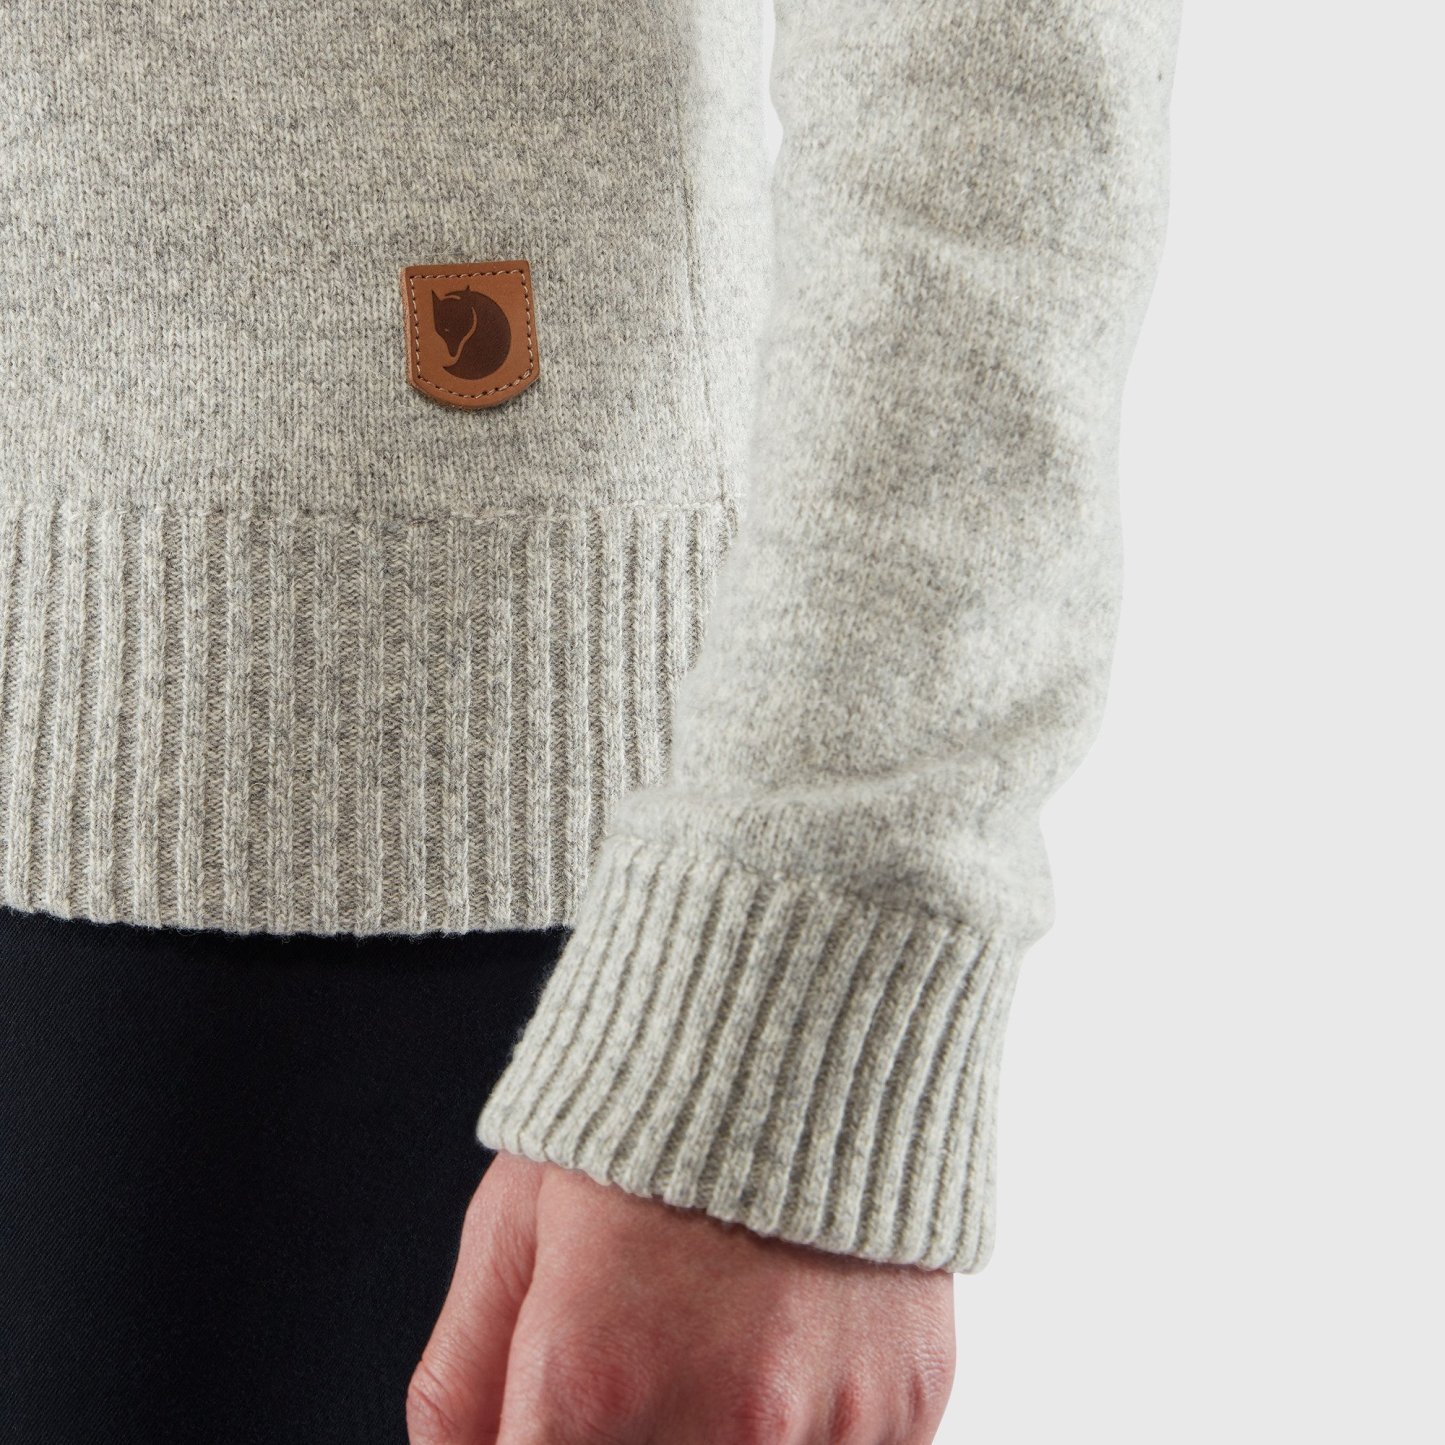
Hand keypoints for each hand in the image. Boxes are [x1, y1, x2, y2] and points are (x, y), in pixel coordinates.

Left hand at [408, 1153, 954, 1443]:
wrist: (803, 1024)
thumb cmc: (648, 1113)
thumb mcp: (513, 1226)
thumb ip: (457, 1389)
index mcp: (592, 1384)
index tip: (555, 1413)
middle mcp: (721, 1424)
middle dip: (629, 1433)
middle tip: (641, 1359)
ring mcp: (825, 1422)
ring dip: (720, 1432)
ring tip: (719, 1341)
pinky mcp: (905, 1406)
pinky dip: (804, 1428)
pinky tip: (786, 1348)